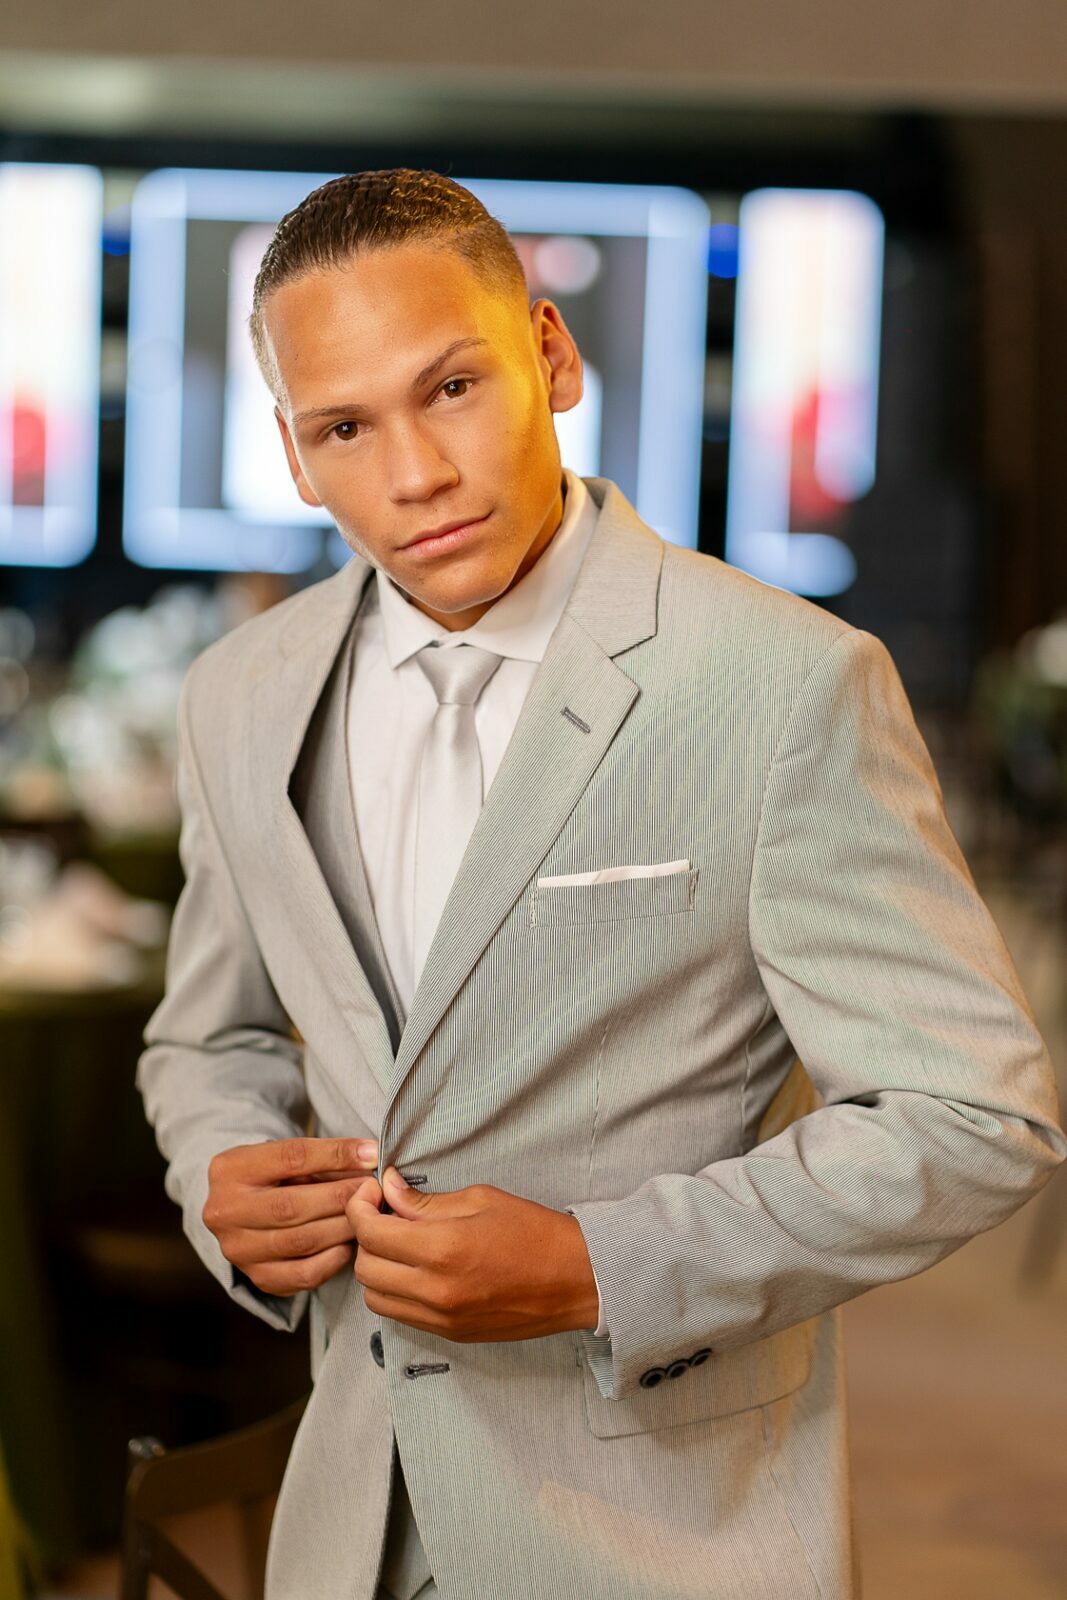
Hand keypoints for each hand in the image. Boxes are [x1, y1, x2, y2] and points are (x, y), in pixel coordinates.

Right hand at [203, 1136, 378, 1295]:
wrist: (239, 1211)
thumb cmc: (271, 1177)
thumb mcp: (282, 1156)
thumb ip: (321, 1157)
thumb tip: (369, 1158)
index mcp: (230, 1170)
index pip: (290, 1157)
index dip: (335, 1154)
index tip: (370, 1155)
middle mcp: (225, 1212)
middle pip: (293, 1205)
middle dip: (342, 1197)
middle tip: (374, 1190)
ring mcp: (237, 1250)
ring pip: (301, 1242)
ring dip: (343, 1227)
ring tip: (369, 1215)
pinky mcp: (257, 1277)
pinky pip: (303, 1275)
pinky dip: (333, 1259)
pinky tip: (350, 1243)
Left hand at [346, 1167, 599, 1340]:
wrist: (576, 1280)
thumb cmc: (535, 1232)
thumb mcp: (481, 1199)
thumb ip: (426, 1201)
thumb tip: (389, 1189)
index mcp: (443, 1249)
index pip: (371, 1232)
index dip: (360, 1207)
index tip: (371, 1192)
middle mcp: (435, 1290)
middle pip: (365, 1268)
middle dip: (364, 1235)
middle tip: (382, 1213)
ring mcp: (441, 1318)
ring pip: (376, 1298)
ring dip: (376, 1267)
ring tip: (397, 1243)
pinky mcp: (450, 1334)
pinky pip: (401, 1315)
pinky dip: (396, 1291)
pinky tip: (414, 1268)